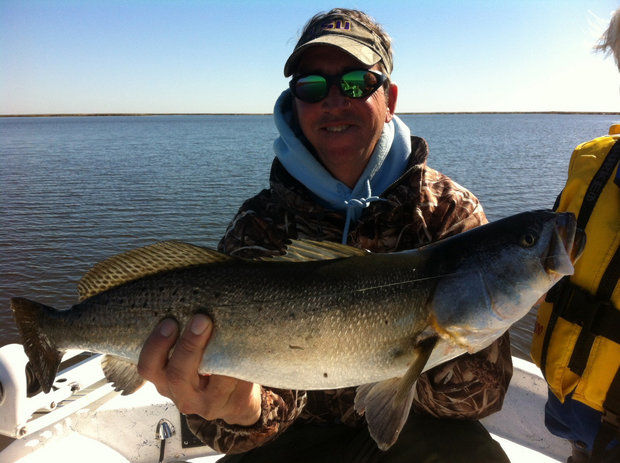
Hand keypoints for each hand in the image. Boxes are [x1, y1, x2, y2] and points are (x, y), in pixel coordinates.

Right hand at [138, 314, 261, 425]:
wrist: (234, 400)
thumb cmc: (206, 370)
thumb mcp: (185, 358)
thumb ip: (181, 335)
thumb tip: (189, 297)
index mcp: (164, 378)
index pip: (149, 366)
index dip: (156, 344)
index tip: (170, 321)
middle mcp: (182, 394)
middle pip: (177, 375)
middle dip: (189, 345)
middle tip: (201, 319)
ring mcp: (208, 403)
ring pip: (212, 378)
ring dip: (221, 351)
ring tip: (227, 329)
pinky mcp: (232, 403)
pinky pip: (237, 379)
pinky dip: (240, 359)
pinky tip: (244, 342)